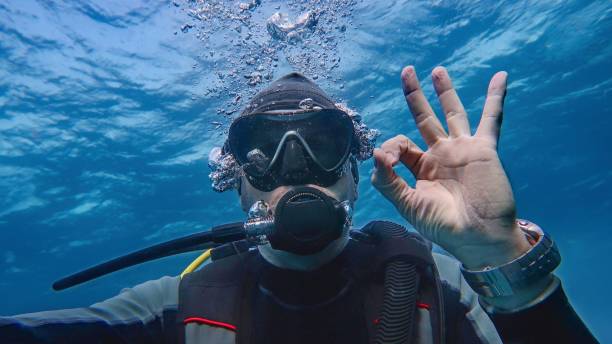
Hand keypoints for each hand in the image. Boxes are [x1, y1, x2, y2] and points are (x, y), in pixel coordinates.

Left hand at [371, 66, 530, 269]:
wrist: (478, 237)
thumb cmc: (443, 226)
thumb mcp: (409, 205)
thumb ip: (389, 181)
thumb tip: (377, 154)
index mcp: (421, 169)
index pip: (401, 144)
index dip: (391, 147)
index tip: (390, 161)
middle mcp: (440, 155)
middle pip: (424, 118)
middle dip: (414, 95)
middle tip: (406, 71)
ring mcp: (461, 149)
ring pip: (452, 112)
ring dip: (445, 90)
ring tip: (436, 70)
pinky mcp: (482, 149)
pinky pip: (491, 119)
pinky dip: (495, 98)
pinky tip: (500, 77)